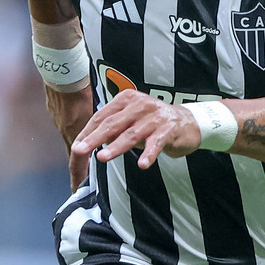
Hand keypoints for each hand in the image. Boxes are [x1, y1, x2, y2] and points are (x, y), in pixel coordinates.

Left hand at [72, 89, 200, 168]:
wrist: (188, 122)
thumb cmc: (154, 123)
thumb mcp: (131, 121)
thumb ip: (113, 129)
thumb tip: (90, 142)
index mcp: (127, 100)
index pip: (102, 116)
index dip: (88, 133)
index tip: (77, 147)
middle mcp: (140, 105)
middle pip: (113, 123)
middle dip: (95, 139)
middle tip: (80, 151)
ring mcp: (155, 116)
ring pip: (132, 133)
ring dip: (116, 147)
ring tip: (103, 157)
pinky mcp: (170, 129)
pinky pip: (157, 142)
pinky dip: (149, 154)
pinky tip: (143, 164)